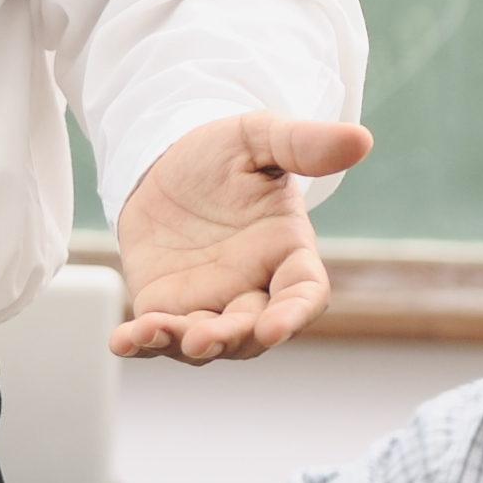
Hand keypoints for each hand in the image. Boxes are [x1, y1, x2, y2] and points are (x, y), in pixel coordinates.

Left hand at [111, 113, 374, 361]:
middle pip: (252, 330)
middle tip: (205, 337)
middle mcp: (253, 287)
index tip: (278, 328)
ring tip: (152, 332)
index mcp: (287, 253)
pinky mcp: (167, 306)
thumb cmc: (223, 152)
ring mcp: (209, 303)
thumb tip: (360, 139)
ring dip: (182, 343)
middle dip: (230, 337)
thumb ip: (304, 145)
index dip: (295, 314)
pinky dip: (142, 343)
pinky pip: (159, 334)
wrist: (166, 159)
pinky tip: (122, 340)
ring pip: (206, 340)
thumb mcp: (261, 139)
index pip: (304, 294)